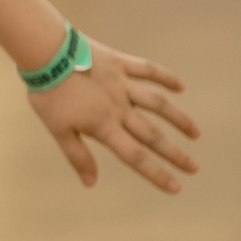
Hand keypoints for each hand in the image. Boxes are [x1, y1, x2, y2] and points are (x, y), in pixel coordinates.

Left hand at [27, 38, 198, 193]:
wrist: (45, 52)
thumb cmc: (48, 93)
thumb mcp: (57, 129)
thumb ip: (77, 155)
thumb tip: (91, 183)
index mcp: (104, 125)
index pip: (135, 156)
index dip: (156, 173)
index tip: (177, 188)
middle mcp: (119, 106)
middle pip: (152, 134)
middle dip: (174, 153)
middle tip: (195, 168)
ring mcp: (122, 83)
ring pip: (158, 104)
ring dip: (178, 119)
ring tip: (195, 133)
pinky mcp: (120, 63)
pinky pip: (148, 70)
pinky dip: (165, 77)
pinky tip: (180, 86)